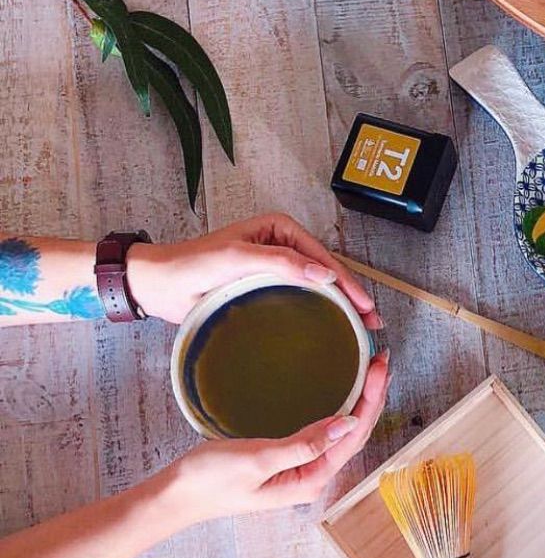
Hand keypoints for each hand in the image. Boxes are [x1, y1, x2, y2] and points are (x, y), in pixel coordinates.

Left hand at [126, 213, 382, 327]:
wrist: (160, 285)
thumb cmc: (193, 265)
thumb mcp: (238, 257)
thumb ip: (282, 263)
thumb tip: (324, 274)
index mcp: (280, 229)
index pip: (322, 256)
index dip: (347, 282)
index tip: (364, 305)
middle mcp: (282, 245)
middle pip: (325, 271)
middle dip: (351, 296)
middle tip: (371, 323)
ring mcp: (274, 268)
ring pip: (316, 287)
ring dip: (338, 306)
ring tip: (358, 329)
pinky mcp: (265, 289)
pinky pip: (298, 299)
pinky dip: (317, 312)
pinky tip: (330, 327)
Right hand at [161, 350, 390, 525]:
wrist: (176, 495)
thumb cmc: (210, 479)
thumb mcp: (258, 459)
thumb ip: (303, 445)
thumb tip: (347, 424)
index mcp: (310, 480)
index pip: (354, 436)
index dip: (372, 399)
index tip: (380, 367)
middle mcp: (311, 477)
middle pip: (354, 433)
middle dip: (372, 396)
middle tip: (381, 357)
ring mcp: (301, 470)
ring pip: (342, 431)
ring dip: (360, 401)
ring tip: (372, 370)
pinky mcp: (288, 461)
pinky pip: (324, 432)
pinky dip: (339, 409)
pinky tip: (345, 394)